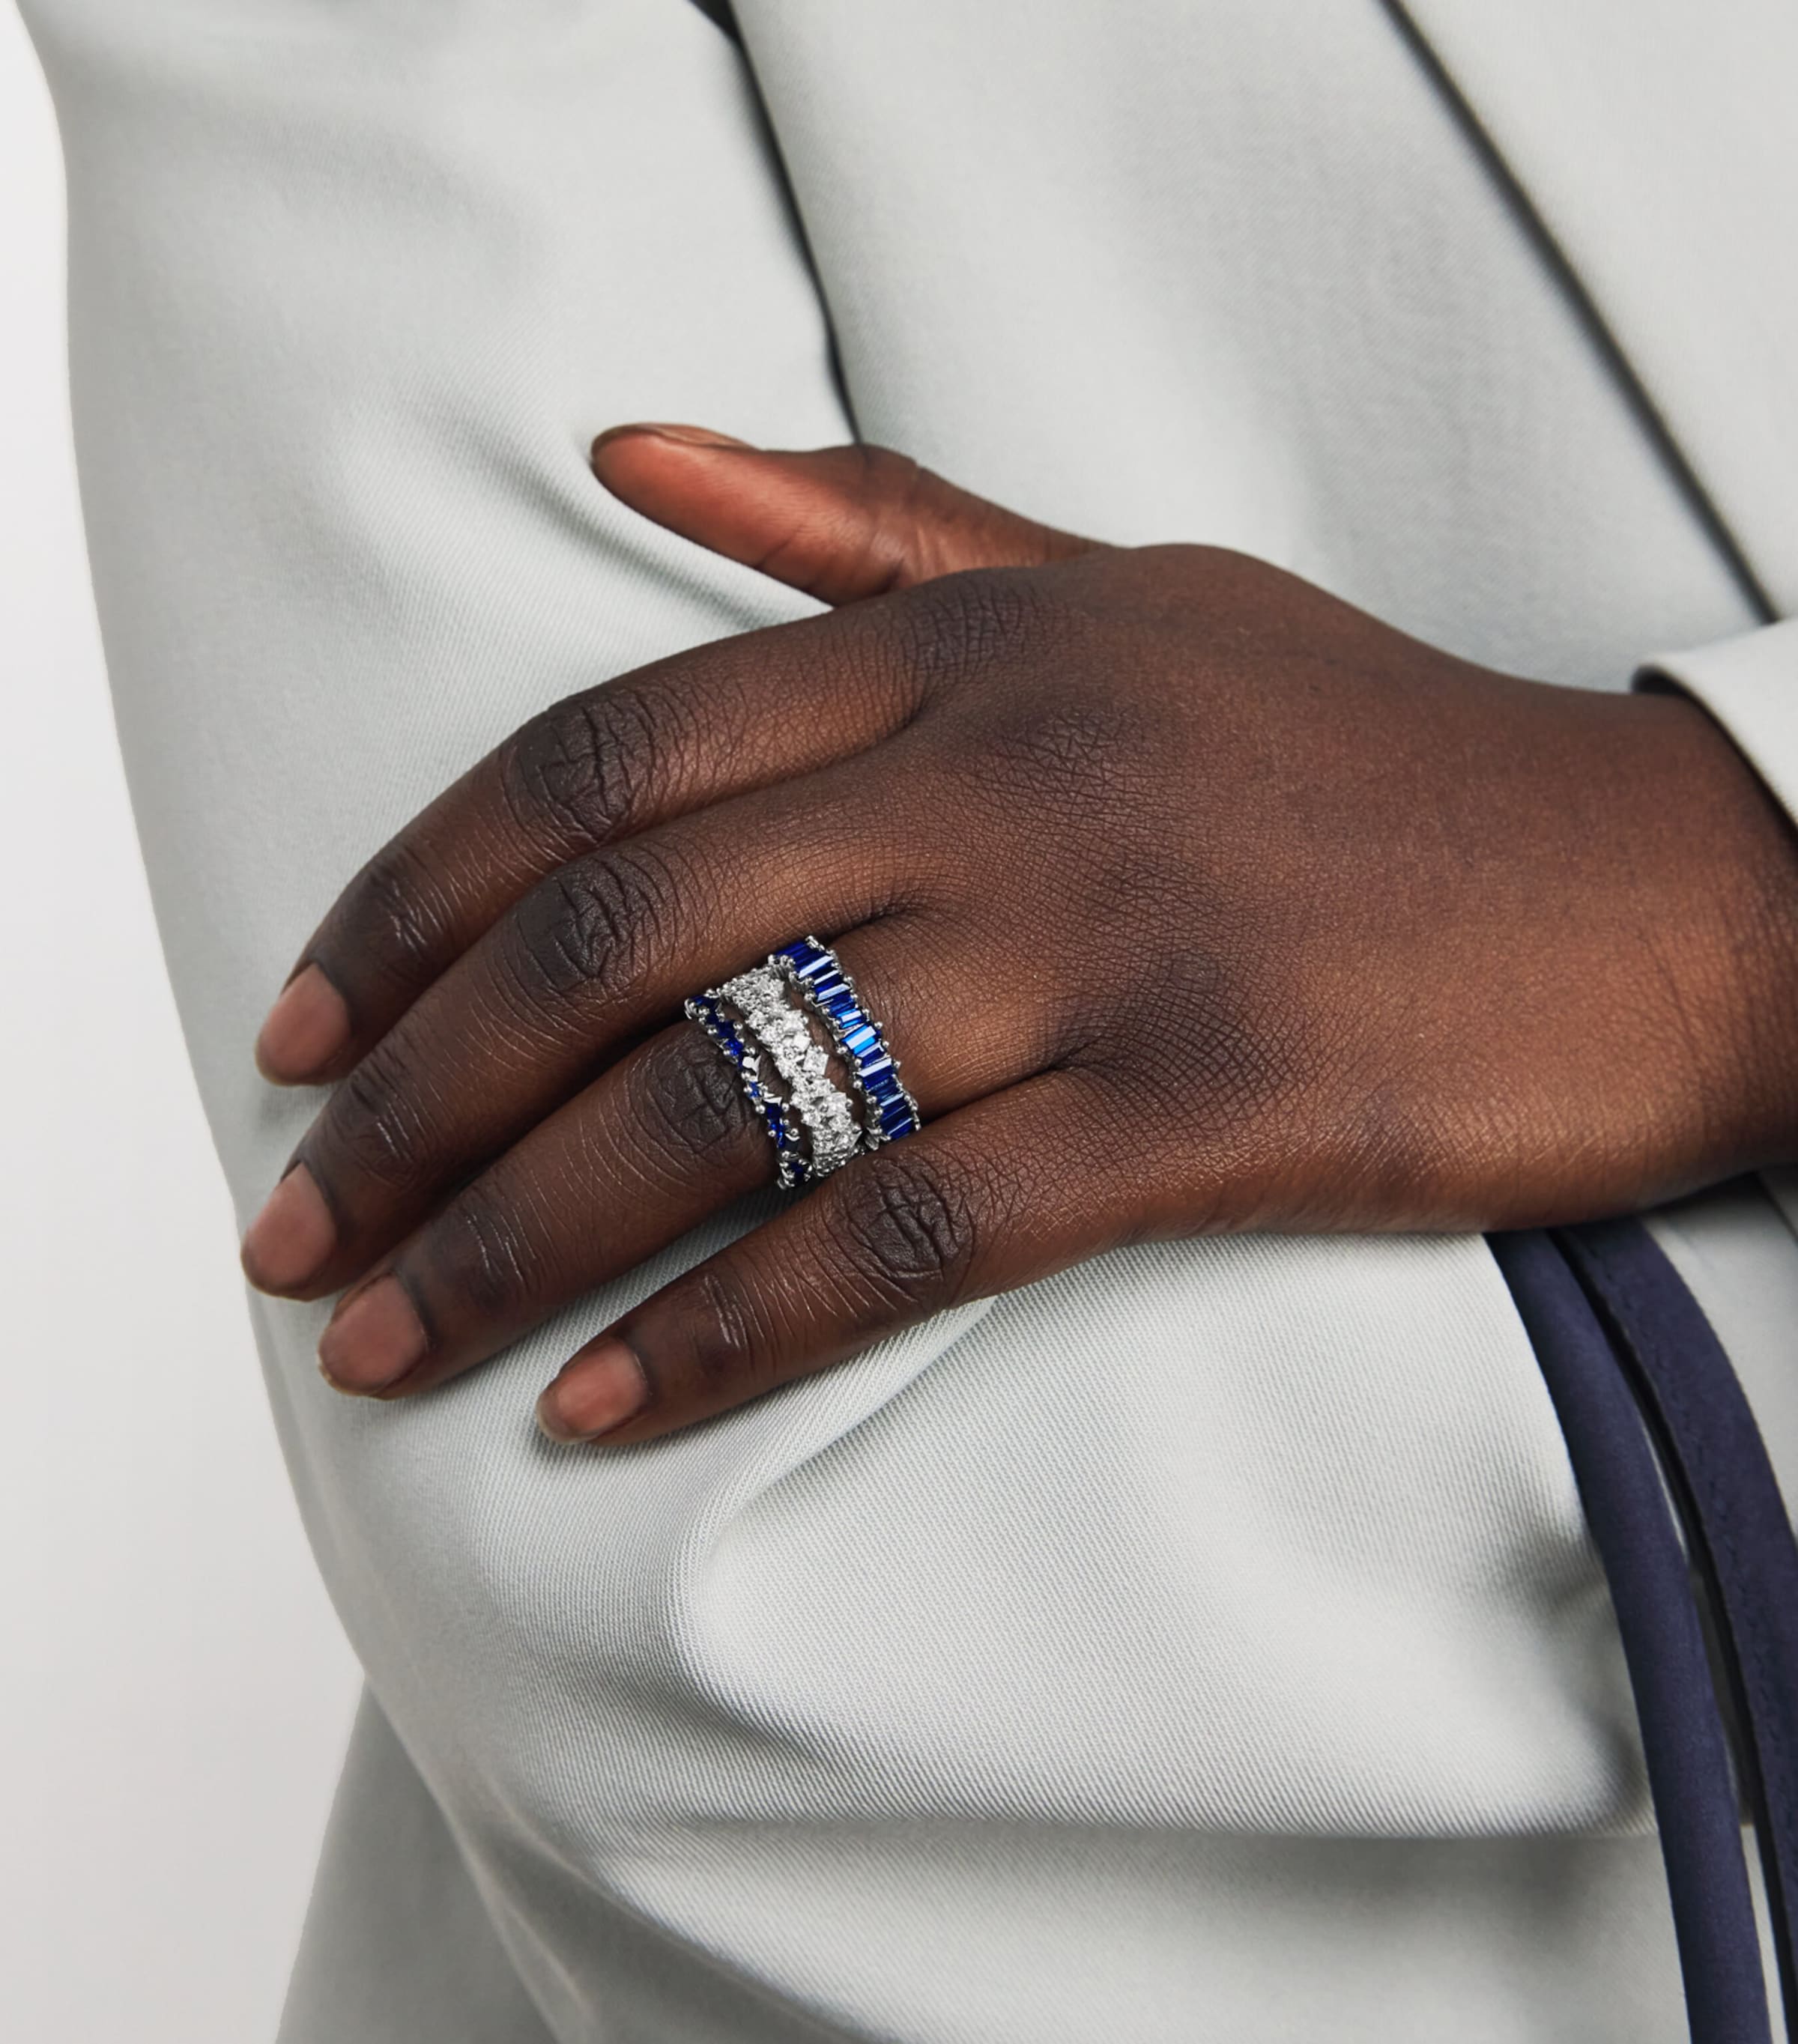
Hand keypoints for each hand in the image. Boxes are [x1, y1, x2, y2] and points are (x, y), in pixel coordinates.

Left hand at [240, 427, 1797, 1444]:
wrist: (1658, 883)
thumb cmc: (1365, 745)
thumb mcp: (1115, 586)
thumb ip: (865, 531)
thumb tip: (632, 452)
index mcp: (964, 646)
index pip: (603, 756)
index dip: (417, 897)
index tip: (304, 1025)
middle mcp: (1007, 776)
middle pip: (621, 939)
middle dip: (419, 1102)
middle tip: (295, 1232)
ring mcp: (1105, 942)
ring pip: (734, 1099)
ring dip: (523, 1243)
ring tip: (387, 1346)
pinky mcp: (1205, 1103)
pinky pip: (913, 1231)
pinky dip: (738, 1328)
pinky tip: (609, 1406)